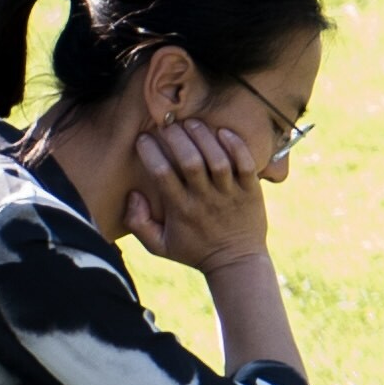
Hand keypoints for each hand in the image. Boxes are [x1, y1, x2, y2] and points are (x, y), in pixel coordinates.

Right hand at [119, 112, 277, 269]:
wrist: (236, 262)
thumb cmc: (194, 251)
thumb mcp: (159, 245)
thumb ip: (138, 223)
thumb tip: (132, 194)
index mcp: (181, 210)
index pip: (162, 175)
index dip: (150, 152)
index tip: (143, 138)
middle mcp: (205, 200)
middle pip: (190, 162)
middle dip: (176, 138)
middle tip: (167, 123)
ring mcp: (230, 194)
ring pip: (217, 159)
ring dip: (203, 136)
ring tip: (190, 122)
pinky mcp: (251, 191)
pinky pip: (246, 164)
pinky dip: (236, 146)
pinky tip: (223, 131)